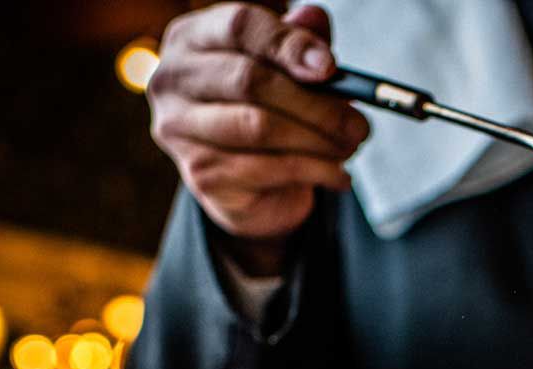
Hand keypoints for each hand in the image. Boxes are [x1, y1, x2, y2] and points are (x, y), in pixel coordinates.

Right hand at [147, 3, 370, 270]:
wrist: (249, 185)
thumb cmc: (267, 111)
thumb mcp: (286, 70)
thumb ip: (300, 41)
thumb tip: (315, 19)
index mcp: (194, 37)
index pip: (238, 26)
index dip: (288, 45)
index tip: (330, 68)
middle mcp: (174, 78)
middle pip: (250, 80)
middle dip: (316, 105)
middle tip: (358, 125)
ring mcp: (180, 128)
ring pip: (260, 128)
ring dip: (319, 141)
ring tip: (350, 147)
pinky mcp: (200, 174)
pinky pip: (267, 169)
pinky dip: (314, 172)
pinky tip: (338, 175)